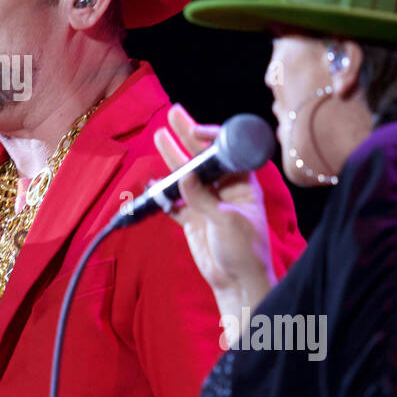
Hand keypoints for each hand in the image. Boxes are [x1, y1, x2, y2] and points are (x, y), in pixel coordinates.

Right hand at [153, 104, 276, 298]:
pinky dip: (162, 192)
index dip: (212, 138)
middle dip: (187, 135)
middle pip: (202, 156)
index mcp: (242, 183)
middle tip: (173, 114)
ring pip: (185, 174)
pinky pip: (173, 200)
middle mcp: (224, 187)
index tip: (194, 131)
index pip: (227, 152)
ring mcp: (206, 202)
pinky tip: (151, 179)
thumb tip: (183, 175)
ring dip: (172, 157)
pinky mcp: (191, 218)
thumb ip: (203, 198)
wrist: (236, 282)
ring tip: (159, 134)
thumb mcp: (227, 221)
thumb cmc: (244, 250)